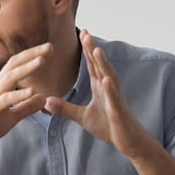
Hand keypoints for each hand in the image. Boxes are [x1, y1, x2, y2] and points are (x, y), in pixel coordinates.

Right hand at [0, 42, 52, 153]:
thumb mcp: (12, 116)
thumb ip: (27, 107)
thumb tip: (43, 99)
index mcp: (1, 85)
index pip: (17, 64)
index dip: (32, 55)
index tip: (49, 48)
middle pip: (14, 64)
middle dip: (32, 54)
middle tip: (50, 46)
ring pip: (10, 77)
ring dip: (26, 68)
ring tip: (42, 61)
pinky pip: (6, 99)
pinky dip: (19, 94)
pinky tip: (31, 91)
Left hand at [44, 29, 151, 159]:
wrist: (128, 142)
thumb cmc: (109, 127)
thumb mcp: (82, 117)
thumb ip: (65, 108)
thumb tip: (46, 101)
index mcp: (100, 88)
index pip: (92, 65)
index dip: (87, 50)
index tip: (81, 33)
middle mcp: (108, 89)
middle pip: (100, 66)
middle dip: (93, 49)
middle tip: (86, 32)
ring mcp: (115, 99)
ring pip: (109, 77)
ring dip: (103, 64)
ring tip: (96, 49)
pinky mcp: (118, 111)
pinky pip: (114, 98)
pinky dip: (110, 89)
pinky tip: (106, 80)